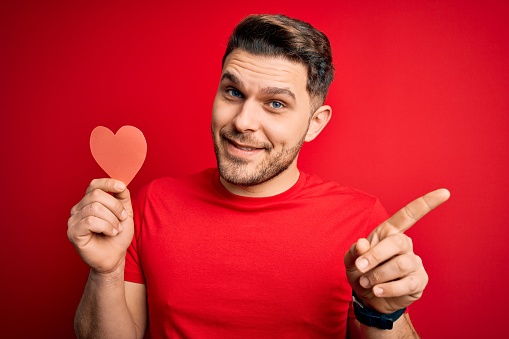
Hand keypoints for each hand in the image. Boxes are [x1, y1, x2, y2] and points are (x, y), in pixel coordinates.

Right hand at [67, 178, 133, 273]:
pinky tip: (110, 233)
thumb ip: (123, 197)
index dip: (108, 183)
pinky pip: (90, 221)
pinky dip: (106, 227)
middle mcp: (78, 209)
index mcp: (89, 202)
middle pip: (96, 195)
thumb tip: (121, 184)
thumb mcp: (126, 212)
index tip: (121, 187)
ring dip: (112, 219)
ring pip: (94, 208)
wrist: (115, 257)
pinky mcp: (73, 233)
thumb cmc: (118, 235)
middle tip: (122, 219)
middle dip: (115, 206)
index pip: (94, 184)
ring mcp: (73, 220)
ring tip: (116, 229)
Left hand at [344, 188, 449, 313]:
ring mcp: (414, 262)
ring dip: (379, 274)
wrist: (369, 298)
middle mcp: (405, 245)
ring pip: (401, 264)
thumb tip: (362, 244)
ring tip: (367, 282)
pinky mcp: (419, 281)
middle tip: (360, 267)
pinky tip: (378, 291)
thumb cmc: (362, 273)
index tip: (445, 192)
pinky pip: (406, 283)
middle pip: (398, 242)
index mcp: (389, 232)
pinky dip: (388, 288)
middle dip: (376, 255)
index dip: (426, 203)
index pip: (409, 215)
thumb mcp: (351, 262)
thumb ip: (354, 252)